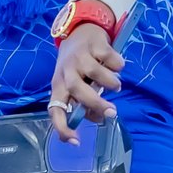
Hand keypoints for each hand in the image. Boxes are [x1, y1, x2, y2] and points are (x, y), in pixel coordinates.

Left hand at [48, 23, 122, 144]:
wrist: (81, 31)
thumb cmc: (78, 65)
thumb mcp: (76, 84)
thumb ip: (84, 102)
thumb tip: (98, 118)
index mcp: (58, 85)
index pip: (55, 109)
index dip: (62, 127)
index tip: (76, 141)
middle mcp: (66, 71)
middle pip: (77, 89)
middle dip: (95, 103)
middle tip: (112, 112)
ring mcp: (80, 56)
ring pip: (96, 73)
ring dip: (111, 83)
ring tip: (116, 84)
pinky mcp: (95, 45)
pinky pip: (111, 59)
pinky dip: (118, 65)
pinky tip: (116, 66)